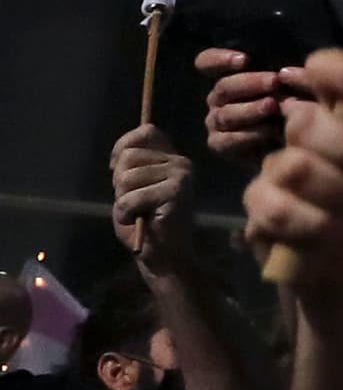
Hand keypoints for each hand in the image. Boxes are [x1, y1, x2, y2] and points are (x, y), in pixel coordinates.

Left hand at [111, 124, 196, 267]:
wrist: (163, 257)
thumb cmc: (144, 224)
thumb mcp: (133, 190)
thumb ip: (131, 169)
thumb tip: (120, 156)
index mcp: (171, 159)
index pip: (146, 132)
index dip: (123, 146)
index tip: (115, 168)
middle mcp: (180, 163)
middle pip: (129, 156)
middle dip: (119, 183)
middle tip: (134, 203)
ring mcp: (181, 177)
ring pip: (127, 177)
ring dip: (122, 201)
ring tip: (137, 213)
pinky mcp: (176, 194)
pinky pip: (131, 197)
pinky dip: (126, 213)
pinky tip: (138, 221)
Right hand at [197, 50, 310, 158]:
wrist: (298, 142)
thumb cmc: (297, 102)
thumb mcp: (294, 83)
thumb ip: (286, 73)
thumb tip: (290, 70)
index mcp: (229, 75)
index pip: (208, 62)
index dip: (219, 59)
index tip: (244, 59)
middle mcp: (219, 97)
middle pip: (223, 87)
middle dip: (250, 82)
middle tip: (275, 81)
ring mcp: (217, 120)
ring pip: (226, 113)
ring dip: (251, 109)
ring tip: (274, 106)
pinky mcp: (219, 143)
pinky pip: (227, 139)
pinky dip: (249, 135)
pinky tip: (269, 131)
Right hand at [242, 49, 342, 322]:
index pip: (322, 71)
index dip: (335, 70)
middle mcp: (303, 139)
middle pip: (303, 117)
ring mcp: (276, 176)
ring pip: (289, 164)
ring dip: (337, 193)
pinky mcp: (259, 214)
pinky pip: (274, 205)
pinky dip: (315, 223)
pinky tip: (333, 235)